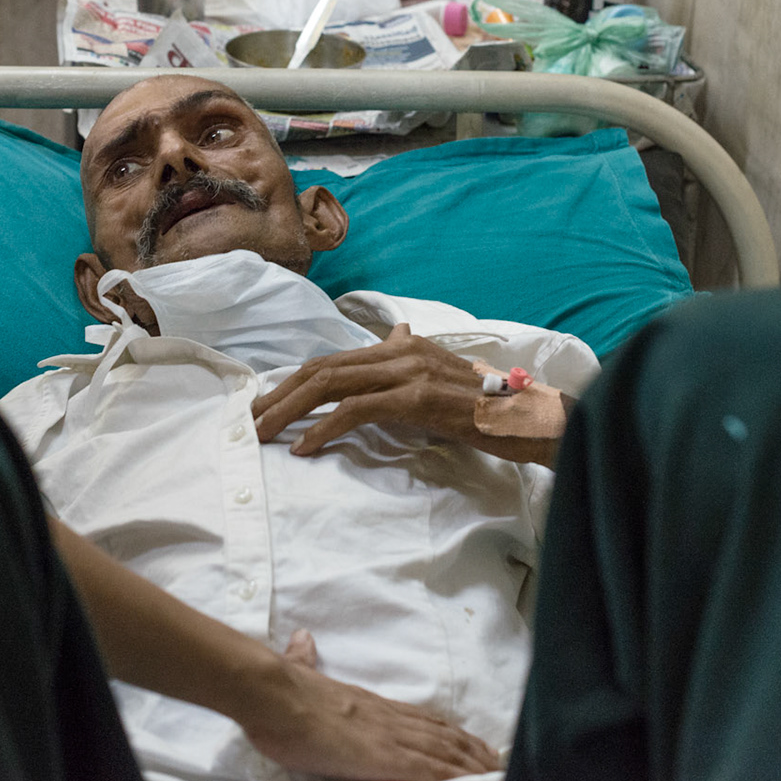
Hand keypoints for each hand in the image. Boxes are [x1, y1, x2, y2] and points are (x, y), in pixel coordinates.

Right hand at [234, 629, 499, 780]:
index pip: (418, 716)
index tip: (468, 738)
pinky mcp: (383, 757)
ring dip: (472, 764)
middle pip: (441, 734)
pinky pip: (429, 770)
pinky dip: (454, 777)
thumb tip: (301, 639)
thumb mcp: (298, 671)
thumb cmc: (282, 690)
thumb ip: (305, 660)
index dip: (447, 729)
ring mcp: (387, 735)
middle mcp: (386, 717)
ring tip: (496, 775)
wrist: (275, 695)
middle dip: (471, 749)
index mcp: (368, 703)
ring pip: (443, 750)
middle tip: (497, 762)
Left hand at [253, 324, 568, 466]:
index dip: (294, 382)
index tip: (266, 405)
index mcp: (401, 347)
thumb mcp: (444, 373)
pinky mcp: (415, 398)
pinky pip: (356, 411)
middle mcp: (400, 351)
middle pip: (323, 369)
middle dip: (280, 395)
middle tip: (250, 421)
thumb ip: (413, 357)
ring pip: (331, 385)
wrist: (530, 418)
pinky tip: (305, 447)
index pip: (333, 361)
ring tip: (263, 434)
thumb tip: (395, 333)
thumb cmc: (488, 407)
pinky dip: (324, 429)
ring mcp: (407, 372)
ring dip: (289, 411)